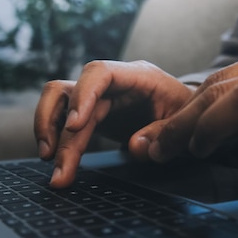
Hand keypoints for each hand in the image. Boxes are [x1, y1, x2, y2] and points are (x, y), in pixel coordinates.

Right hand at [34, 60, 194, 187]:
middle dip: (61, 131)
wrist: (188, 117)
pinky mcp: (93, 113)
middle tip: (58, 165)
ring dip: (48, 129)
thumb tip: (135, 146)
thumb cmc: (188, 114)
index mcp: (138, 76)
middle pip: (71, 93)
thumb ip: (163, 133)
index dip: (83, 95)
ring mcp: (100, 97)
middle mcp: (113, 82)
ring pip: (59, 102)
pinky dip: (56, 137)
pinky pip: (63, 118)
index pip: (99, 72)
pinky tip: (56, 159)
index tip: (75, 126)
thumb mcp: (185, 124)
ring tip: (50, 162)